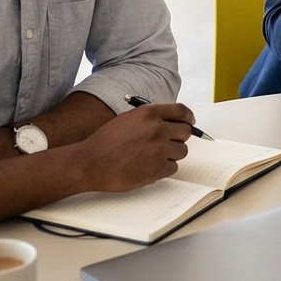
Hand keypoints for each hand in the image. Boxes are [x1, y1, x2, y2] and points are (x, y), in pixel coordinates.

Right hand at [79, 102, 194, 191]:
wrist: (90, 163)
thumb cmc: (105, 142)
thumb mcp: (127, 120)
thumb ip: (150, 119)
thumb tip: (170, 122)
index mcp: (149, 114)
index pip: (181, 111)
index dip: (189, 117)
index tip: (190, 122)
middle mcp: (157, 129)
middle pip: (186, 132)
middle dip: (179, 138)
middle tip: (169, 144)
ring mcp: (159, 149)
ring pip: (182, 151)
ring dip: (171, 155)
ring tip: (152, 157)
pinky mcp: (158, 169)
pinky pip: (173, 168)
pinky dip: (164, 169)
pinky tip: (148, 167)